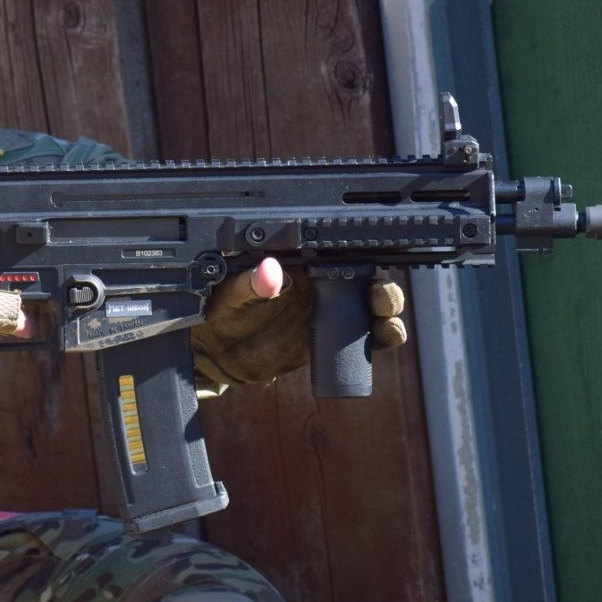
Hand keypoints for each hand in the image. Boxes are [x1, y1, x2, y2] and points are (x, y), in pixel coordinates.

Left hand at [190, 260, 406, 390]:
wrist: (212, 352)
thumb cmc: (215, 311)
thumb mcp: (228, 295)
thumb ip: (248, 284)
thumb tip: (270, 271)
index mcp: (296, 261)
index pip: (338, 249)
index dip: (363, 251)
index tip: (373, 260)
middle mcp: (318, 283)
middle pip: (367, 278)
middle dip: (383, 286)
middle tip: (380, 296)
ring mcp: (327, 311)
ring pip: (372, 306)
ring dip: (388, 310)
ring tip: (386, 320)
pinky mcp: (330, 339)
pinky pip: (365, 336)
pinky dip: (382, 335)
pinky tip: (386, 335)